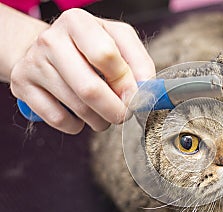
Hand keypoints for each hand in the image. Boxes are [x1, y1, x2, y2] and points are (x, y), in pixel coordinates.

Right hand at [10, 8, 154, 133]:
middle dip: (116, 110)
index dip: (128, 84)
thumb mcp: (117, 42)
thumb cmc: (90, 48)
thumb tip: (147, 91)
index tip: (138, 97)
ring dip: (101, 120)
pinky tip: (81, 116)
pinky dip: (78, 125)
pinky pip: (59, 119)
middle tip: (125, 114)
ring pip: (78, 108)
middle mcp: (51, 39)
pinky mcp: (22, 85)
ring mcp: (34, 63)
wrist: (48, 51)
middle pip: (90, 88)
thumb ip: (138, 63)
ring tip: (106, 114)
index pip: (107, 56)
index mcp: (78, 22)